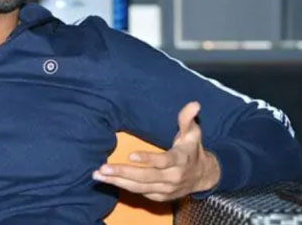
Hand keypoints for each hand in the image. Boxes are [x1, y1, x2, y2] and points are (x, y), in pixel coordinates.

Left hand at [93, 101, 220, 200]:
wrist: (204, 176)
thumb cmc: (192, 149)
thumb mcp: (192, 133)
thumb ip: (187, 119)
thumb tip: (194, 104)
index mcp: (180, 160)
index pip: (163, 161)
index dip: (148, 159)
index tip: (130, 155)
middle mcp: (173, 177)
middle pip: (146, 177)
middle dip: (122, 173)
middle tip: (102, 168)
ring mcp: (166, 189)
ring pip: (140, 188)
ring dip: (117, 182)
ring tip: (98, 176)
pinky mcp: (161, 197)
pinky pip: (140, 193)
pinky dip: (124, 188)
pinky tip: (109, 181)